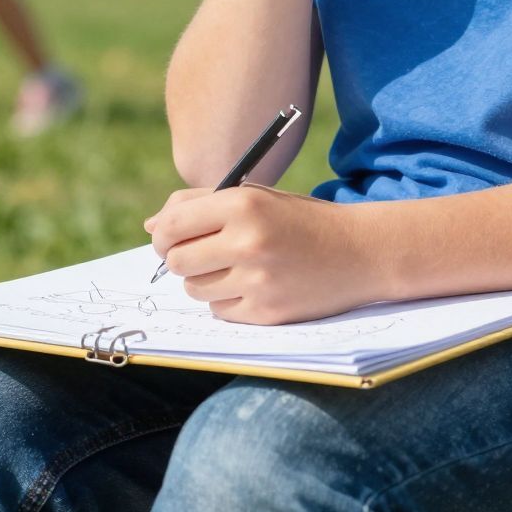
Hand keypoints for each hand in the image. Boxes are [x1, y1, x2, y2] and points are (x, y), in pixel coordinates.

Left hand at [145, 184, 380, 324]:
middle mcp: (248, 242)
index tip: (168, 240)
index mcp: (243, 205)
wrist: (360, 252)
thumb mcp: (255, 198)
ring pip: (195, 289)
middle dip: (181, 260)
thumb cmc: (300, 221)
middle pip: (177, 262)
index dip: (163, 236)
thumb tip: (151, 226)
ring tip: (232, 269)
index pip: (172, 226)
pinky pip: (220, 312)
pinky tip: (252, 286)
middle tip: (200, 255)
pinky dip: (227, 301)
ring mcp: (258, 281)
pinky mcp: (267, 313)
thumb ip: (200, 204)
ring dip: (204, 281)